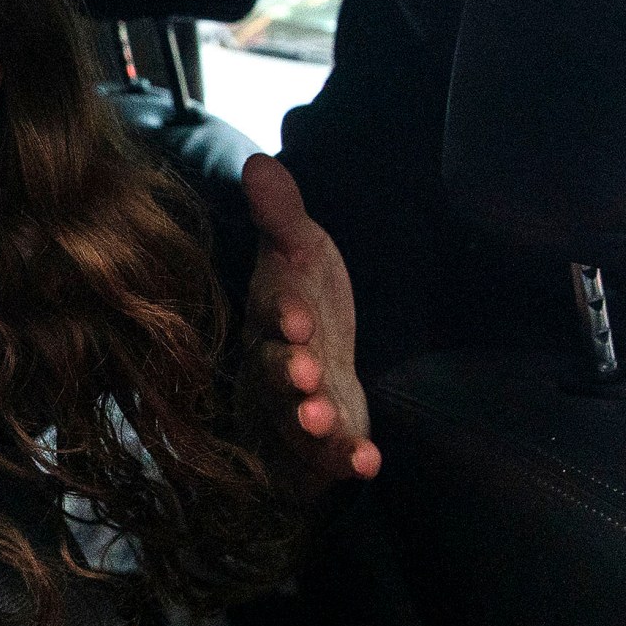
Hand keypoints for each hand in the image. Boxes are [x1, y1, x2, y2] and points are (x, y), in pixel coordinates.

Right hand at [242, 153, 380, 487]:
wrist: (316, 343)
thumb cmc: (306, 291)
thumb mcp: (300, 247)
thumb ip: (282, 213)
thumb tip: (257, 162)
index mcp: (270, 314)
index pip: (270, 313)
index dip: (281, 315)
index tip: (298, 319)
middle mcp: (275, 363)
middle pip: (273, 372)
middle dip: (287, 377)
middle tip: (306, 379)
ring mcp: (298, 405)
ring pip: (295, 418)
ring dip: (310, 424)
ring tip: (328, 425)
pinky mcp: (324, 437)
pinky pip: (327, 455)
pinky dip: (344, 460)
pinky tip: (368, 464)